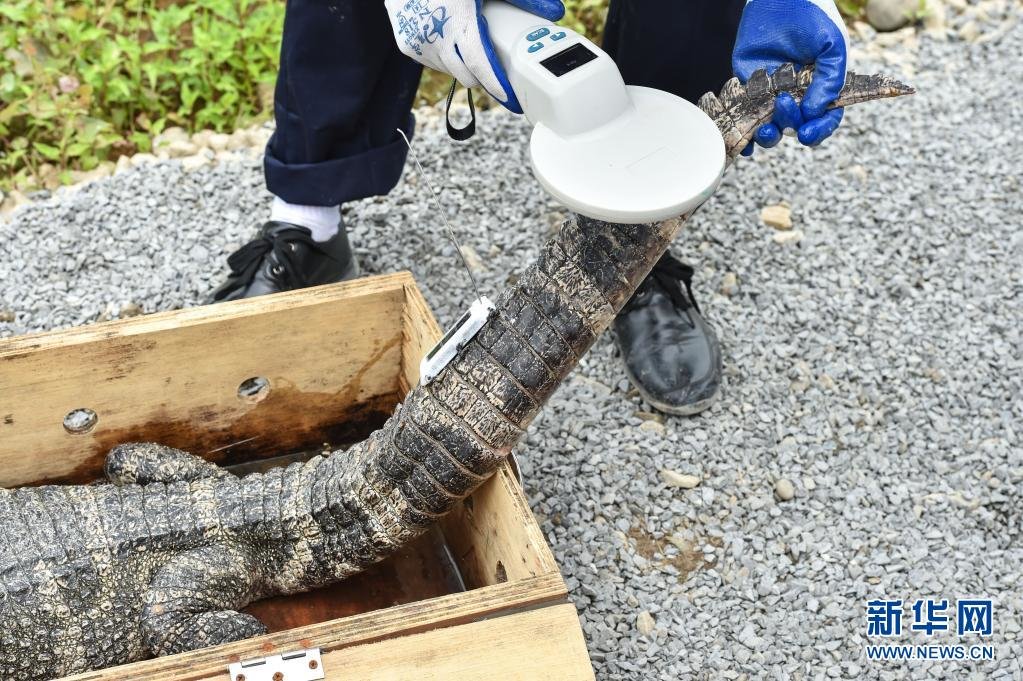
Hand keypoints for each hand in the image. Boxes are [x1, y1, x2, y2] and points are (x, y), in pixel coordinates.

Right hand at [386, 0, 564, 112]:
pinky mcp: (407, 48)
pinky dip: (445, 57)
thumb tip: (556, 11)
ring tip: (464, 41)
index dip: (496, 85)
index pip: (480, 65)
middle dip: (483, 77)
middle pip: (468, 76)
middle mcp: (437, 38)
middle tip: (494, 70)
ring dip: (462, 65)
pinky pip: (434, 63)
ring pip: (451, 72)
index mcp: (459, 21)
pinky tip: (446, 37)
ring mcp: (419, 45)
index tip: (511, 100)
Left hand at [731, 0, 849, 154]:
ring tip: (764, 127)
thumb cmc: (812, 17)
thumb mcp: (831, 46)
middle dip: (790, 123)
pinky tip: (743, 144)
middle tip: (781, 102)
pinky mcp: (749, 88)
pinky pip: (746, 116)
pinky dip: (743, 134)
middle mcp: (799, 94)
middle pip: (796, 125)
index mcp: (822, 86)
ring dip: (769, 135)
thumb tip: (814, 112)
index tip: (807, 133)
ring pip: (772, 127)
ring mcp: (773, 93)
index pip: (826, 117)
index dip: (819, 129)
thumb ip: (829, 79)